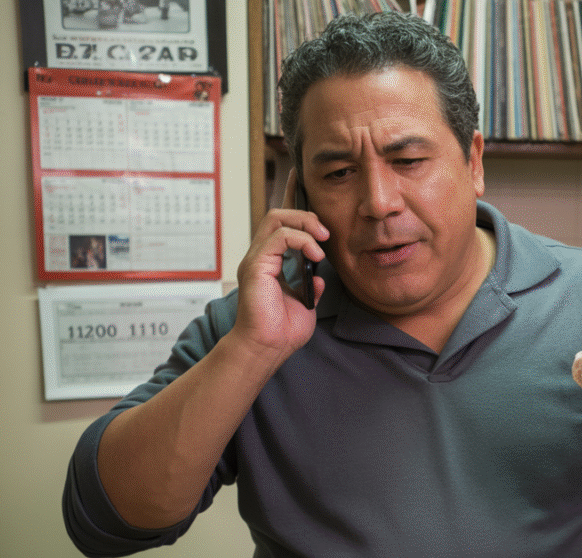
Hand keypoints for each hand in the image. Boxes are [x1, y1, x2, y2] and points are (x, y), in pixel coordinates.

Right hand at [230, 168, 327, 361]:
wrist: (267, 349)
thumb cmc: (281, 331)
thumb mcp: (305, 304)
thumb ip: (311, 286)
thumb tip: (320, 277)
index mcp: (270, 262)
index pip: (280, 224)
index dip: (293, 202)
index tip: (305, 184)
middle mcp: (260, 257)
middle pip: (277, 214)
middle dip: (304, 214)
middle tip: (325, 231)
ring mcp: (256, 259)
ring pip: (276, 219)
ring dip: (304, 223)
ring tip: (322, 239)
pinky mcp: (256, 266)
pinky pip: (278, 237)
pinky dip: (300, 240)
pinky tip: (315, 254)